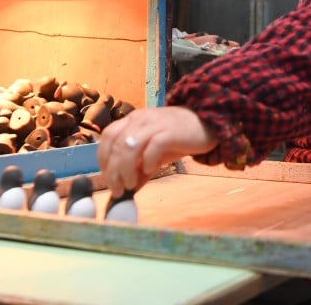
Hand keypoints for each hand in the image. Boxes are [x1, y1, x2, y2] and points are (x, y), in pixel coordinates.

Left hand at [97, 106, 217, 196]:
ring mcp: (154, 124)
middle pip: (115, 144)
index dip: (103, 158)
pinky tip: (152, 169)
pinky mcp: (171, 132)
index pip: (107, 137)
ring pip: (129, 146)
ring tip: (130, 184)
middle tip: (118, 190)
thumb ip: (139, 170)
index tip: (108, 178)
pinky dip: (148, 160)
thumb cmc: (177, 138)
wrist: (207, 123)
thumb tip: (125, 192)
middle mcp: (139, 119)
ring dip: (126, 169)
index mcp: (132, 120)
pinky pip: (153, 146)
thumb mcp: (153, 154)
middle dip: (113, 170)